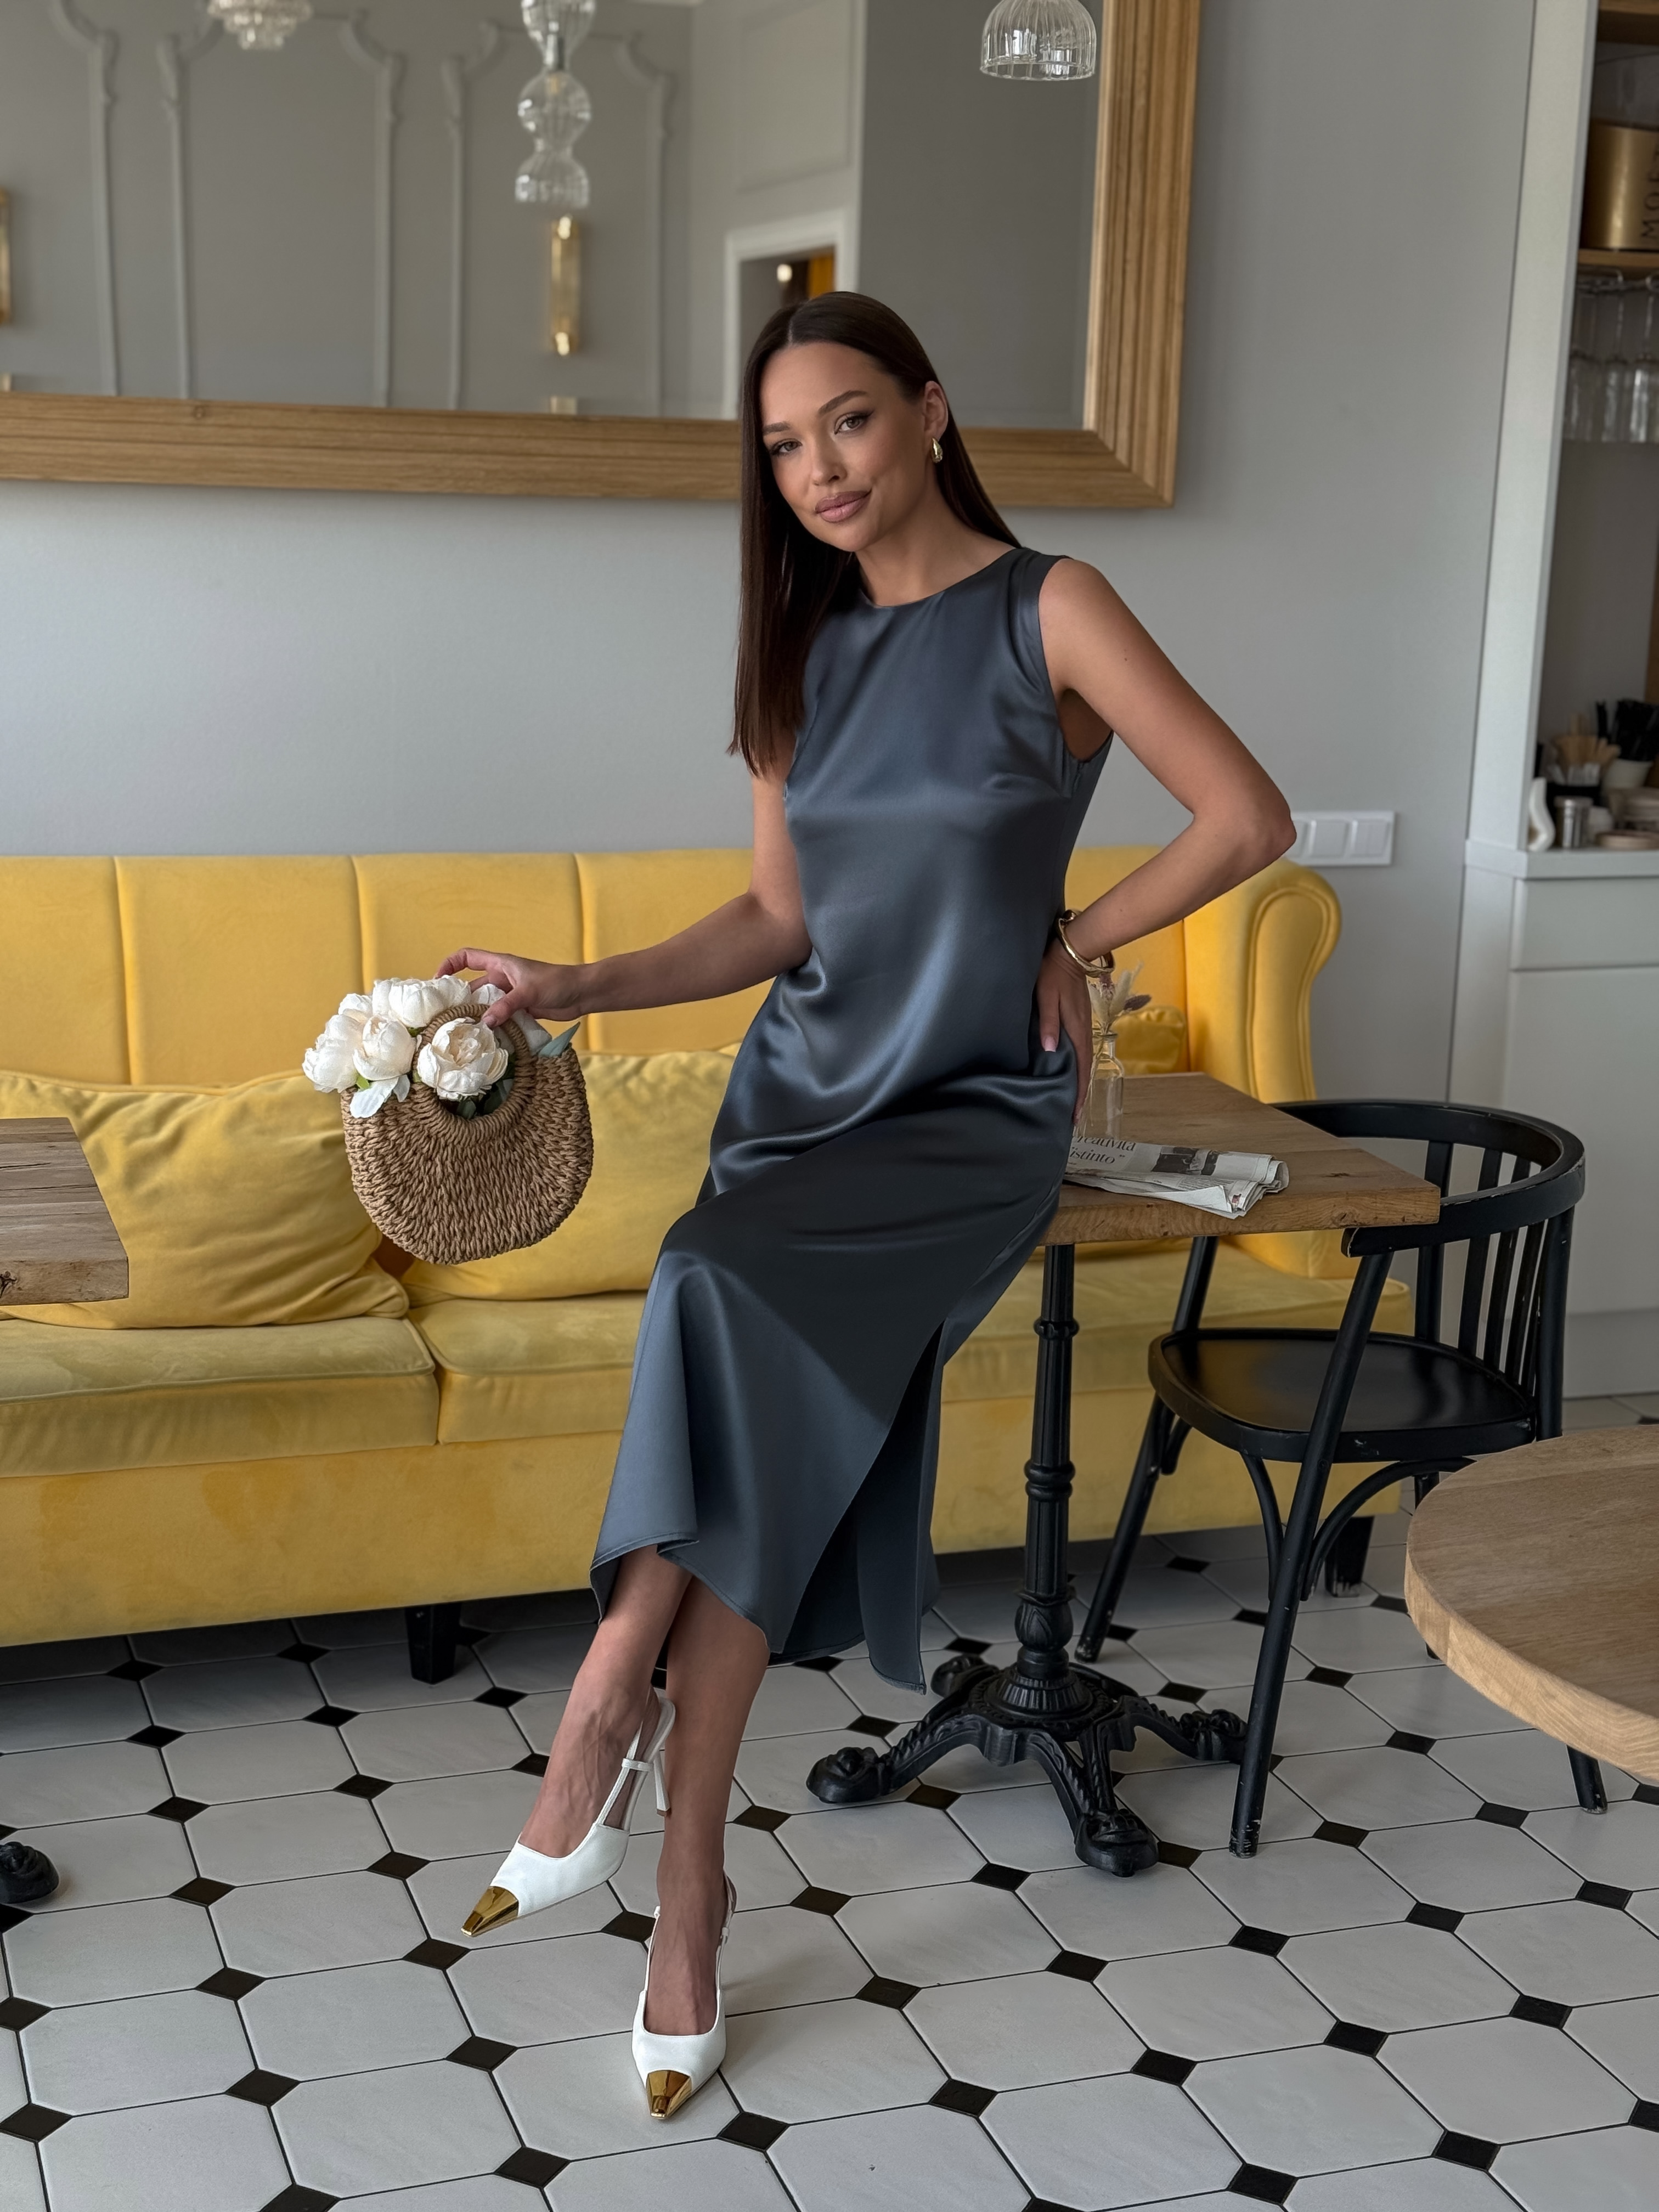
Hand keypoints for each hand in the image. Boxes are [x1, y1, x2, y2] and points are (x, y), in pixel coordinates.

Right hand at [438, 947, 588, 1030]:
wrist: (582, 993)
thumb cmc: (557, 982)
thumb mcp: (529, 991)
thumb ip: (506, 1006)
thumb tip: (485, 1022)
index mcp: (500, 964)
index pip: (467, 957)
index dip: (449, 965)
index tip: (438, 982)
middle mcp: (501, 979)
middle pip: (473, 987)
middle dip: (460, 1000)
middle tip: (446, 1018)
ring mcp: (510, 995)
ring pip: (486, 1005)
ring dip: (477, 1016)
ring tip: (463, 1032)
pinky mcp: (519, 1010)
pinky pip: (500, 1017)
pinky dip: (493, 1026)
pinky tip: (485, 1039)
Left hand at [1036, 939, 1093, 1125]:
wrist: (1071, 952)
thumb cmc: (1053, 973)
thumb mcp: (1046, 996)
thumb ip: (1049, 1022)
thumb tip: (1050, 1050)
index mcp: (1077, 1028)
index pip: (1081, 1067)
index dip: (1078, 1091)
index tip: (1074, 1113)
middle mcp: (1084, 1030)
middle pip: (1086, 1068)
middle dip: (1081, 1093)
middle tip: (1073, 1116)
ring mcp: (1084, 1025)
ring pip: (1085, 1060)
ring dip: (1081, 1081)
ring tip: (1073, 1100)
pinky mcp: (1080, 1020)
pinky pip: (1082, 1050)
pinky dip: (1080, 1066)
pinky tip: (1072, 1072)